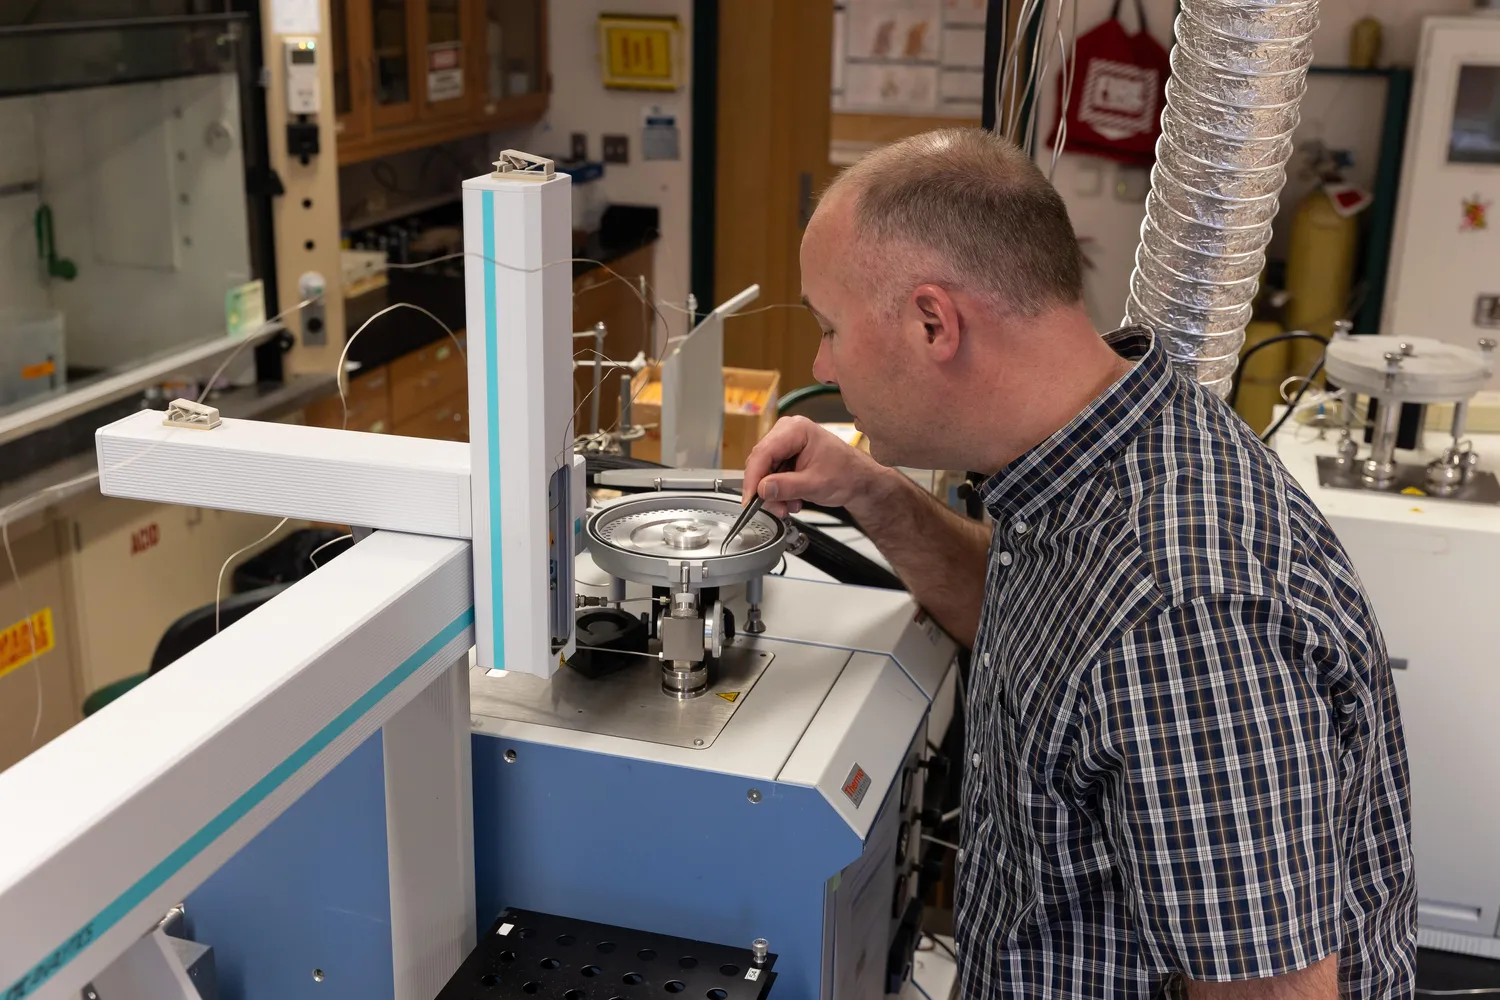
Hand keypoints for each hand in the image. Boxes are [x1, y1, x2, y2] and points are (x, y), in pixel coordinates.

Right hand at [742, 416, 889, 517]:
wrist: (859, 481)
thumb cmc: (847, 474)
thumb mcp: (815, 484)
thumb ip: (787, 487)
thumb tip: (762, 489)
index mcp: (796, 429)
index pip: (763, 452)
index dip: (753, 478)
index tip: (750, 498)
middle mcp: (787, 432)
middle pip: (761, 462)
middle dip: (765, 489)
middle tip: (775, 508)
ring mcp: (786, 444)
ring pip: (764, 472)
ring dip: (774, 493)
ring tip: (789, 506)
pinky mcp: (786, 457)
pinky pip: (772, 475)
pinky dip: (779, 491)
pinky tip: (792, 500)